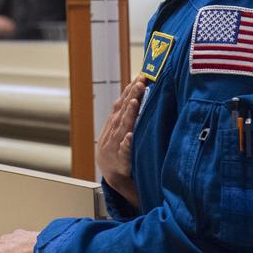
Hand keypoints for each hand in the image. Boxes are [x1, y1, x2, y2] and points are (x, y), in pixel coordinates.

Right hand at [96, 74, 146, 208]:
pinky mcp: (121, 161)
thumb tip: (138, 93)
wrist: (113, 176)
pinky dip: (126, 144)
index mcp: (114, 123)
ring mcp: (116, 146)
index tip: (139, 76)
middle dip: (131, 96)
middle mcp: (114, 132)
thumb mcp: (120, 130)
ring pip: (123, 127)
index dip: (130, 89)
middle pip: (123, 111)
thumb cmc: (119, 149)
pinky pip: (124, 151)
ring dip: (128, 114)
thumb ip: (127, 114)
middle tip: (140, 82)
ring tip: (134, 103)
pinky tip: (129, 137)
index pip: (122, 103)